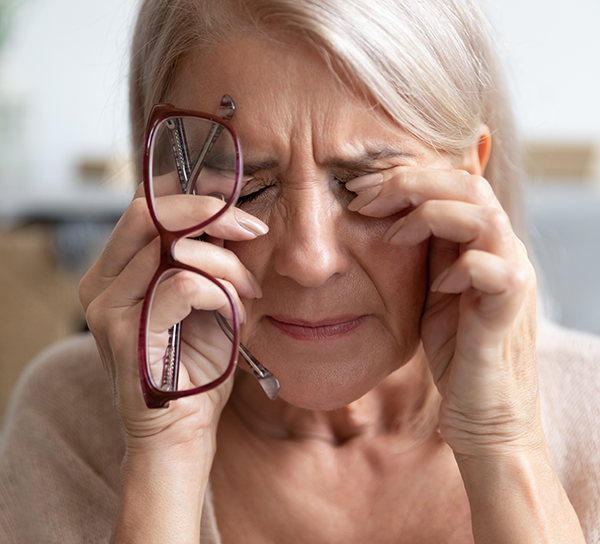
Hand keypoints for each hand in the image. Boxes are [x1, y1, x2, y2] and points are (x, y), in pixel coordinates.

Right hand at [79, 180, 266, 451]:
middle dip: (211, 213)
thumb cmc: (196, 366)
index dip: (193, 196)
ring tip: (248, 291)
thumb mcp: (204, 300)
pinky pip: (184, 285)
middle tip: (252, 230)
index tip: (238, 209)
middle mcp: (101, 284)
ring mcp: (108, 308)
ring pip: (174, 248)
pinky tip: (236, 313)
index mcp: (116, 272)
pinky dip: (221, 292)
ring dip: (227, 264)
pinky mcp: (126, 334)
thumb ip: (204, 259)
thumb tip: (230, 216)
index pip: (145, 207)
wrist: (181, 432)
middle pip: (149, 212)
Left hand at [347, 166, 538, 457]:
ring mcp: (511, 277)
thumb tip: (387, 215)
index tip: (359, 188)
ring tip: (391, 235)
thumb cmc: (455, 348)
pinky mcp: (509, 311)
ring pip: (482, 216)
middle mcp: (503, 249)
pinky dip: (461, 267)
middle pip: (467, 184)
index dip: (405, 177)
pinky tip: (437, 284)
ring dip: (429, 216)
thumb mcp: (431, 289)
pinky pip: (495, 271)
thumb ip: (424, 251)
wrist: (484, 410)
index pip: (452, 181)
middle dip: (409, 183)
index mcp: (482, 240)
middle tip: (363, 198)